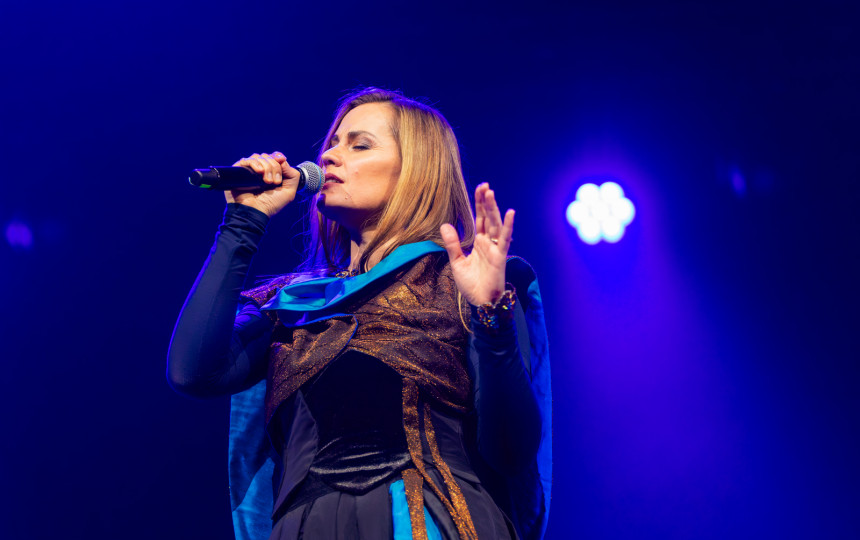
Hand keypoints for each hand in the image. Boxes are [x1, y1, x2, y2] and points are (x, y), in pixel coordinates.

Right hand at [225, 151, 301, 217]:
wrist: (255, 211)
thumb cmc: (271, 204)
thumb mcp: (289, 192)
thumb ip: (293, 175)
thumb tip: (282, 160)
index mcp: (272, 173)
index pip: (275, 157)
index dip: (278, 157)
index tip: (282, 160)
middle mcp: (261, 170)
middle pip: (268, 157)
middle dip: (274, 167)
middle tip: (273, 182)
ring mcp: (250, 170)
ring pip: (259, 157)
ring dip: (266, 167)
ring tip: (266, 182)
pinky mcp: (239, 171)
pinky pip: (247, 160)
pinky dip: (255, 163)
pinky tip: (259, 172)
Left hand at [440, 183, 514, 305]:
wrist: (480, 302)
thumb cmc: (471, 284)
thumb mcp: (457, 262)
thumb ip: (453, 244)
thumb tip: (445, 224)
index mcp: (479, 242)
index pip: (479, 218)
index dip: (479, 204)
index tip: (479, 188)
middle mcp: (488, 242)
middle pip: (488, 217)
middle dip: (486, 202)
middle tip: (485, 185)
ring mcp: (495, 248)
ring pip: (495, 224)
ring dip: (493, 209)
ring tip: (490, 193)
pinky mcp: (500, 256)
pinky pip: (504, 239)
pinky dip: (507, 226)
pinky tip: (510, 213)